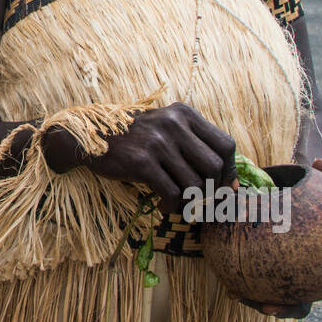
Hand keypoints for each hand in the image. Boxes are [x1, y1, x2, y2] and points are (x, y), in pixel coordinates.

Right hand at [43, 101, 235, 214]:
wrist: (89, 136)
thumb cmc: (133, 137)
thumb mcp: (165, 129)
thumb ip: (195, 148)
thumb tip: (232, 184)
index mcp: (184, 114)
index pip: (226, 146)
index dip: (229, 171)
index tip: (220, 186)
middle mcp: (174, 124)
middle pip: (214, 167)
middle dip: (212, 191)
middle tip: (201, 202)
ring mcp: (157, 142)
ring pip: (194, 185)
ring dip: (190, 203)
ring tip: (179, 206)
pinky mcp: (141, 162)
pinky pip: (172, 194)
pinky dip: (172, 207)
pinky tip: (163, 206)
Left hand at [233, 157, 321, 317]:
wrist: (277, 207)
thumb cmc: (301, 201)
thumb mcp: (310, 188)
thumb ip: (319, 177)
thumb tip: (321, 161)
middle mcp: (306, 278)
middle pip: (303, 303)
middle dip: (289, 309)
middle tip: (273, 307)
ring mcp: (285, 283)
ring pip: (278, 302)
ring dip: (263, 305)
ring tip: (245, 300)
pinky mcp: (262, 281)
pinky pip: (255, 291)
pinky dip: (247, 293)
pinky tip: (233, 291)